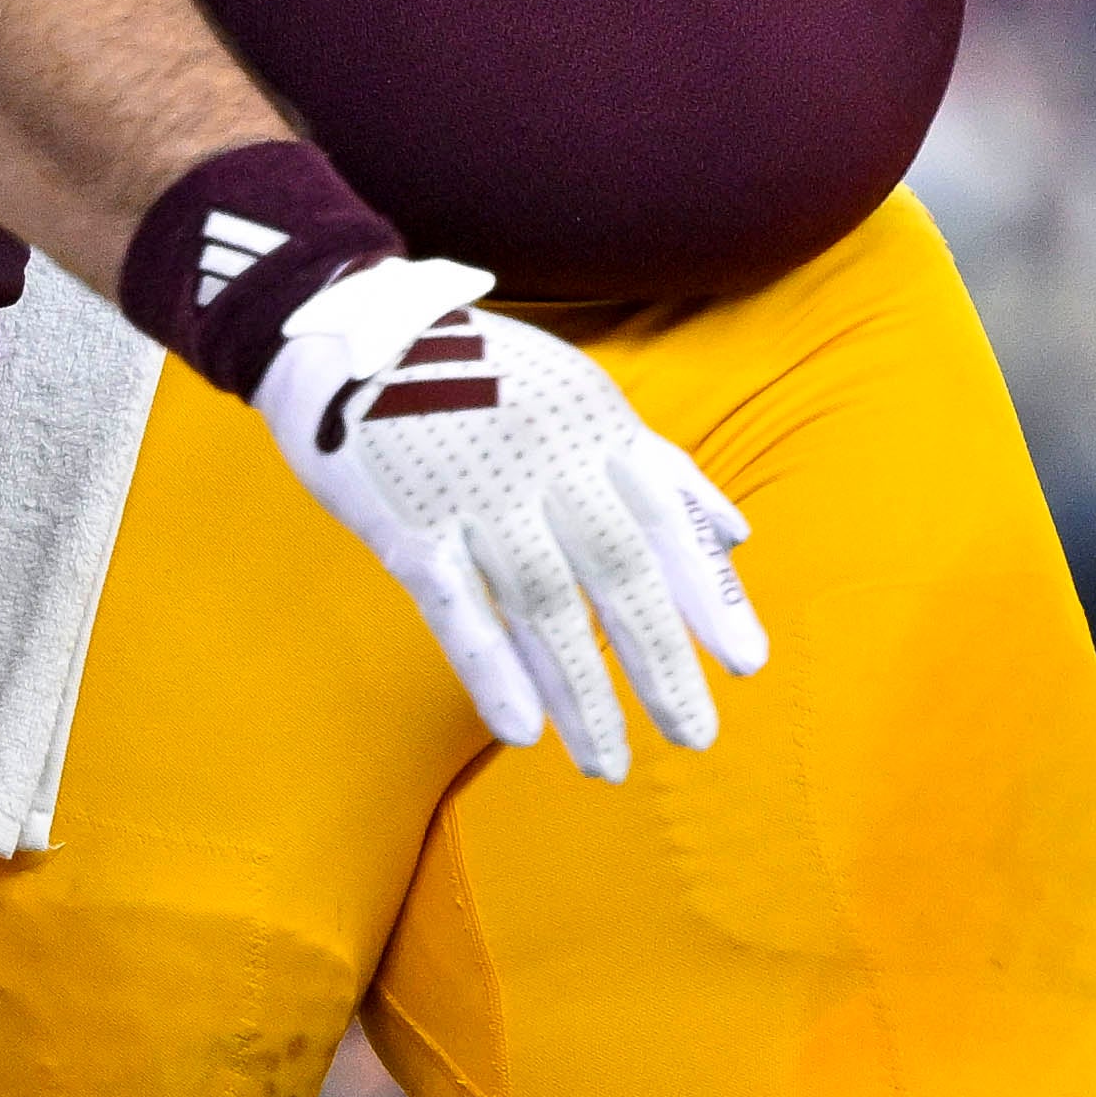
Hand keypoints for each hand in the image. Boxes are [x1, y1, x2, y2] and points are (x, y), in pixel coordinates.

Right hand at [251, 259, 765, 780]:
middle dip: (659, 662)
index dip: (708, 596)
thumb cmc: (480, 375)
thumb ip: (661, 466)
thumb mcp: (582, 396)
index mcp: (594, 425)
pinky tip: (522, 730)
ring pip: (543, 604)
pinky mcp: (407, 524)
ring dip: (580, 692)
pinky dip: (491, 669)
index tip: (746, 665)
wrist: (349, 333)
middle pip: (616, 572)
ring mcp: (475, 491)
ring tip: (609, 763)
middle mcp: (546, 458)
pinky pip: (457, 608)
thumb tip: (736, 535)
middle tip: (695, 736)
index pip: (665, 520)